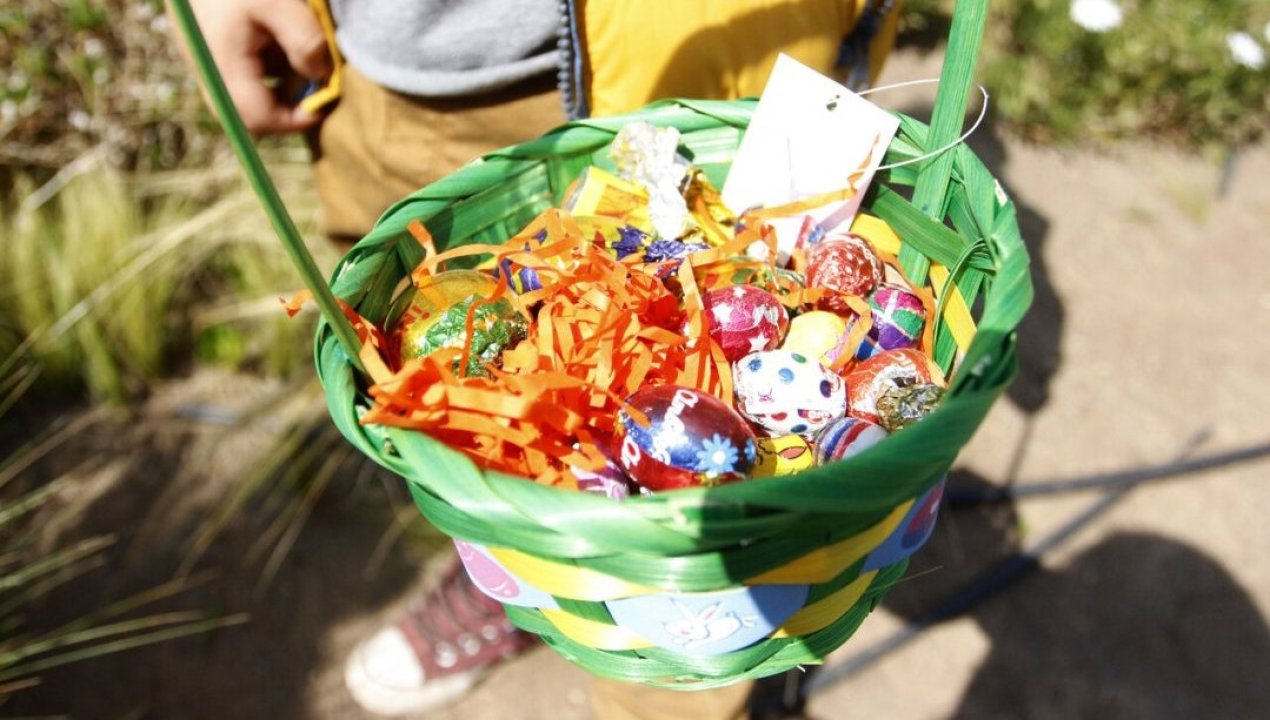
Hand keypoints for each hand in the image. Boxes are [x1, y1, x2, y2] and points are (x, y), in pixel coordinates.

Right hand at [172, 0, 331, 134]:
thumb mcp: (279, 2)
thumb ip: (304, 41)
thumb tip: (322, 76)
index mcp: (223, 67)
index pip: (258, 119)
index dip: (295, 120)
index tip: (324, 102)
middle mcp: (210, 74)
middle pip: (252, 115)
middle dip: (289, 108)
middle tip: (316, 85)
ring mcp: (209, 66)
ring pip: (249, 97)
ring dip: (281, 87)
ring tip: (298, 58)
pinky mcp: (212, 54)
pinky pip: (243, 78)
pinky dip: (269, 69)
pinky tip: (280, 43)